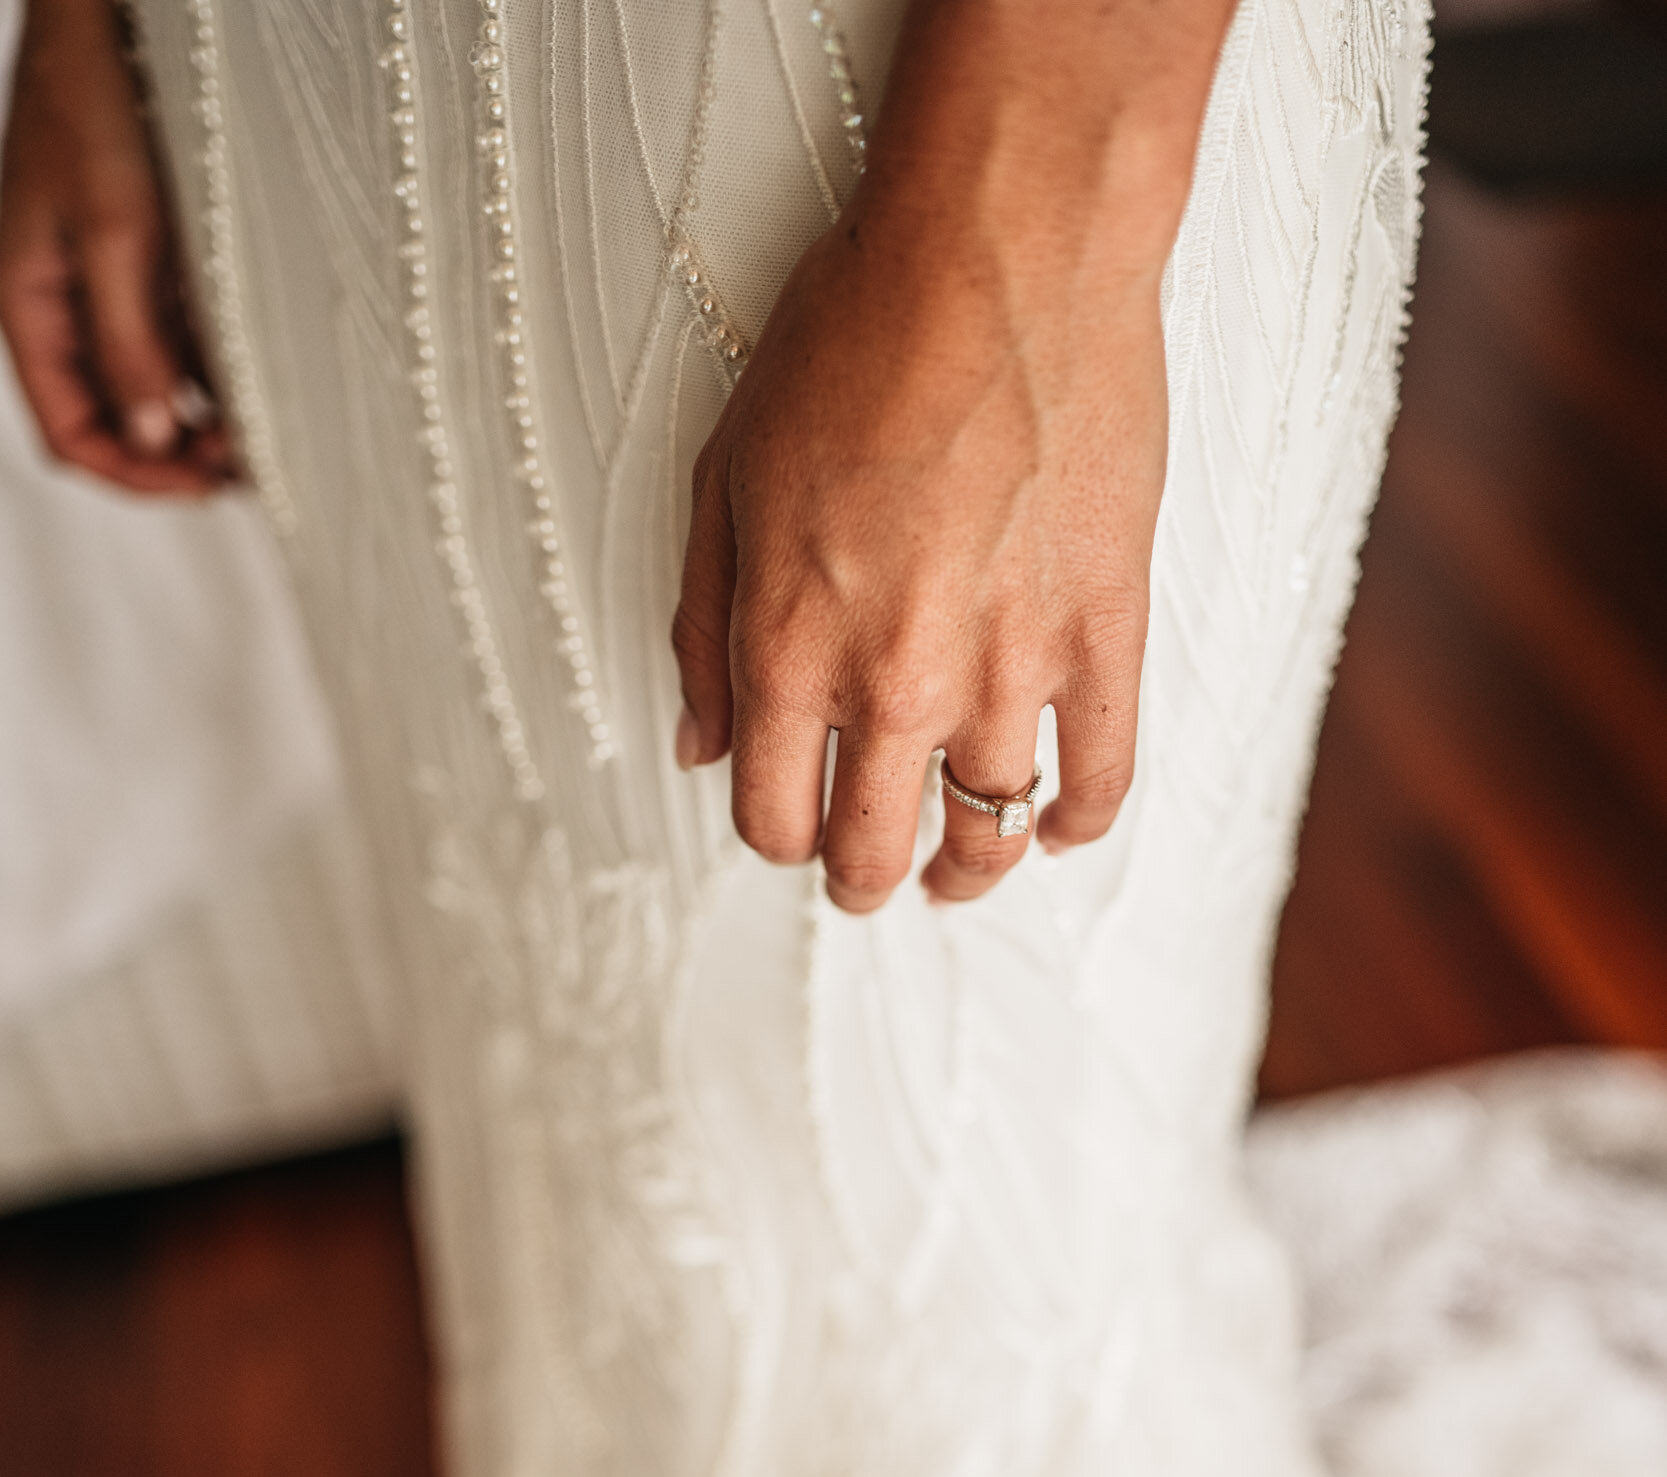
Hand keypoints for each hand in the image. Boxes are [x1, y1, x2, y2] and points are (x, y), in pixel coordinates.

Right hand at [0, 0, 231, 492]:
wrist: (114, 18)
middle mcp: (64, 308)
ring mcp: (106, 289)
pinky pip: (179, 344)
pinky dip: (216, 373)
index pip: (71, 435)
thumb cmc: (98, 99)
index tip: (205, 484)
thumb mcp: (115, 229)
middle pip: (114, 424)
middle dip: (175, 458)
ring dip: (204, 423)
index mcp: (27, 305)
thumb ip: (130, 339)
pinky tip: (261, 380)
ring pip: (152, 392)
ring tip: (266, 433)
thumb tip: (156, 434)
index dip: (136, 474)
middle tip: (249, 465)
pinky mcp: (147, 266)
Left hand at [672, 0, 1231, 911]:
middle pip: (872, 849)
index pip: (773, 816)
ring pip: (986, 833)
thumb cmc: (857, 334)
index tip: (793, 825)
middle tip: (870, 877)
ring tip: (958, 871)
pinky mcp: (1105, 634)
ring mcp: (1008, 668)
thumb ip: (702, 624)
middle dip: (861, 879)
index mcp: (789, 645)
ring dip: (966, 871)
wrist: (1003, 250)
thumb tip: (699, 745)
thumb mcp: (726, 471)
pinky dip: (1077, 820)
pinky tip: (1057, 825)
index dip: (779, 836)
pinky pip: (1101, 776)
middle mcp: (894, 681)